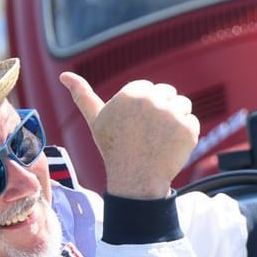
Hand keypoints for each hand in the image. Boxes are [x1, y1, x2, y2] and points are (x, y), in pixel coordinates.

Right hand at [60, 72, 198, 200]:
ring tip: (160, 139)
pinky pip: (192, 122)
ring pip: (182, 104)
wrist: (135, 180)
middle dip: (161, 110)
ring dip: (176, 119)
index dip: (144, 107)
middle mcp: (151, 100)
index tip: (136, 124)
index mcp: (130, 94)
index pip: (148, 88)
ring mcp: (171, 114)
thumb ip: (82, 96)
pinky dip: (186, 135)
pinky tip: (171, 147)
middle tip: (148, 133)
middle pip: (167, 93)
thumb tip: (63, 76)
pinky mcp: (188, 128)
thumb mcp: (96, 121)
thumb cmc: (115, 149)